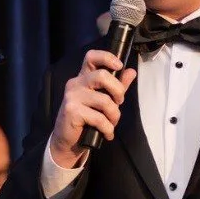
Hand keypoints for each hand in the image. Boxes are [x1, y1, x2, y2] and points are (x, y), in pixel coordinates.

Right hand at [49, 50, 136, 167]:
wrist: (68, 141)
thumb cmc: (87, 119)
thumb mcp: (105, 100)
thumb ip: (117, 86)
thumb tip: (132, 71)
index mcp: (83, 78)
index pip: (91, 57)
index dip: (107, 57)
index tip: (119, 66)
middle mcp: (76, 83)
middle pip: (102, 76)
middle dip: (118, 91)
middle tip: (119, 104)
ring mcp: (72, 96)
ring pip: (104, 101)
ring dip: (114, 116)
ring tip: (112, 124)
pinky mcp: (72, 111)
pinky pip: (99, 118)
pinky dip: (108, 129)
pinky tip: (107, 134)